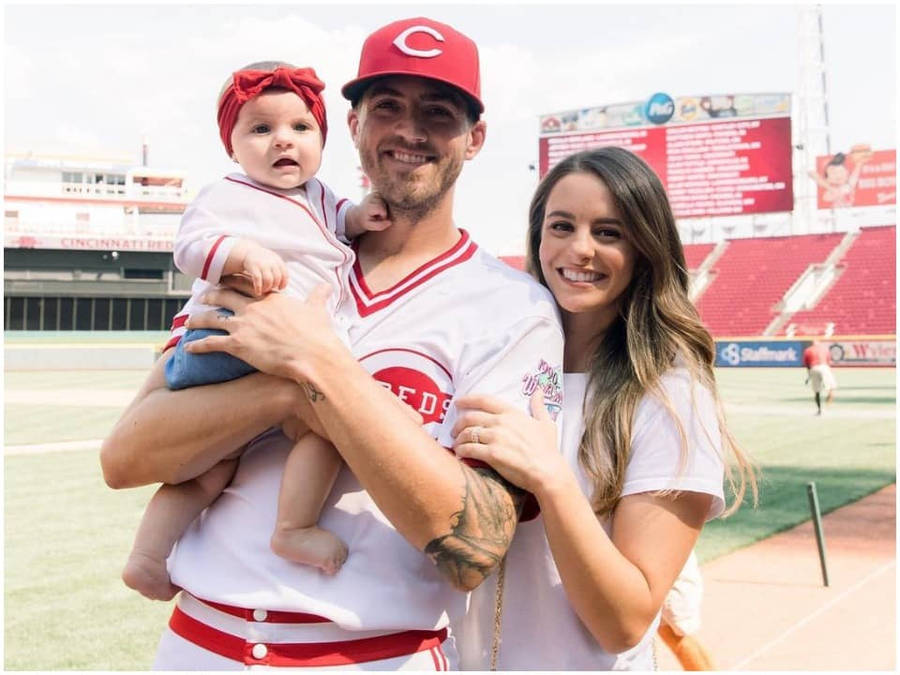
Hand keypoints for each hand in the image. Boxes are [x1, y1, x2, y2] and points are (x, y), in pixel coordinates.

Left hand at [183, 284, 346, 381]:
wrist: (313, 355)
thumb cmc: (317, 334)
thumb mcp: (318, 310)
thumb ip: (318, 296)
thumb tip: (327, 286)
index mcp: (270, 298)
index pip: (245, 284)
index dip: (232, 282)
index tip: (224, 282)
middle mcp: (252, 308)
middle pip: (223, 296)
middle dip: (210, 296)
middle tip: (202, 297)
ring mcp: (243, 325)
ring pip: (211, 318)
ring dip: (197, 319)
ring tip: (188, 322)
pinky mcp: (237, 345)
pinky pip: (210, 343)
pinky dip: (197, 346)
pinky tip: (187, 348)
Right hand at [236, 241, 288, 295]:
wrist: (247, 252)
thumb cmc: (262, 260)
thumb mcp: (273, 260)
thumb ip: (279, 269)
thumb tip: (284, 283)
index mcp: (277, 260)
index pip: (285, 274)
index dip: (283, 283)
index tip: (280, 288)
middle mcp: (271, 262)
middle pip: (277, 278)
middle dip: (274, 286)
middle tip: (270, 289)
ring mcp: (262, 264)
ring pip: (268, 280)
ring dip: (267, 288)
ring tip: (264, 290)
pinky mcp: (253, 267)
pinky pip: (258, 280)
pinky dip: (258, 288)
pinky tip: (258, 292)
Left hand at [346, 192, 391, 236]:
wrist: (358, 213)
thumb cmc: (365, 221)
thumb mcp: (370, 226)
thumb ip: (380, 226)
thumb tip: (390, 222)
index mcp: (368, 206)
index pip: (382, 210)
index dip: (383, 216)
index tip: (378, 218)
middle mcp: (370, 197)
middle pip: (384, 205)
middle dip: (383, 212)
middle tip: (376, 215)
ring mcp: (373, 194)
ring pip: (385, 202)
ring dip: (383, 208)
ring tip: (376, 211)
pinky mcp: (376, 192)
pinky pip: (384, 199)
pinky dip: (383, 204)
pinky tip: (377, 207)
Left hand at [452, 390, 565, 494]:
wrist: (548, 471)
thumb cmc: (548, 449)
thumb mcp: (546, 423)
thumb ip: (539, 406)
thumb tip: (540, 391)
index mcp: (511, 413)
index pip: (484, 400)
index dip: (467, 399)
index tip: (457, 402)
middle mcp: (501, 422)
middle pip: (470, 417)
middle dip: (458, 423)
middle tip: (454, 430)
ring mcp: (495, 438)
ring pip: (467, 433)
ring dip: (458, 438)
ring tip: (456, 444)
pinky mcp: (492, 454)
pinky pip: (469, 449)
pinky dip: (461, 450)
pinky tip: (460, 454)